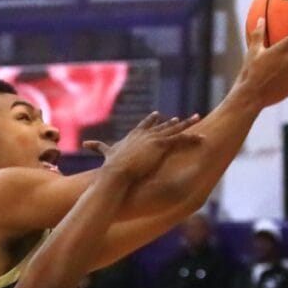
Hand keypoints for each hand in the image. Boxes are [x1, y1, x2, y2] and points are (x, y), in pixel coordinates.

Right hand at [82, 112, 202, 181]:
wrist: (117, 172)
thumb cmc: (111, 165)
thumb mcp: (105, 153)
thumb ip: (97, 146)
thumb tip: (84, 143)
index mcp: (134, 136)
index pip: (144, 126)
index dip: (151, 121)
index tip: (156, 115)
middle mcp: (145, 134)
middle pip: (162, 125)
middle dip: (173, 122)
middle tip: (182, 117)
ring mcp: (154, 138)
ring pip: (175, 129)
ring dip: (188, 125)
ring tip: (198, 119)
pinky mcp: (162, 145)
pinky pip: (181, 140)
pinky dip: (192, 138)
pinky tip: (202, 138)